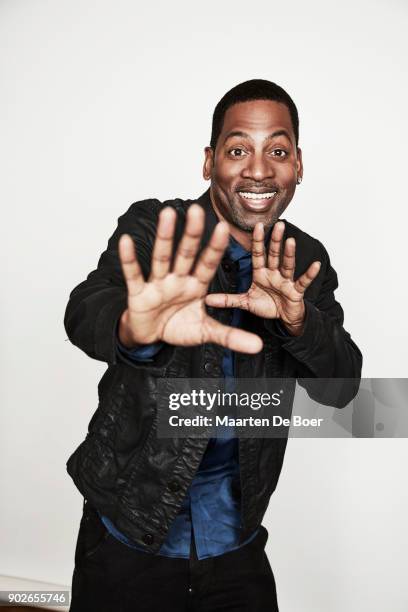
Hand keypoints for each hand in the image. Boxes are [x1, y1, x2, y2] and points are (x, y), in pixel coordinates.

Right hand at [118, 204, 262, 352]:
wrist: (150, 336)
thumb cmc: (178, 327)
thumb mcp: (205, 332)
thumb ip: (230, 336)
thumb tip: (258, 346)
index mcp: (196, 285)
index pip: (208, 263)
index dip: (215, 247)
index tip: (224, 227)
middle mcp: (178, 280)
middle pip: (186, 253)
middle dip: (192, 233)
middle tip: (197, 209)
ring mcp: (158, 284)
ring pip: (162, 257)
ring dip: (164, 236)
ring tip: (167, 214)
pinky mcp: (138, 293)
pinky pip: (133, 275)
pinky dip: (129, 260)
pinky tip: (126, 241)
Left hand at [205, 221, 320, 335]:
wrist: (283, 318)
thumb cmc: (266, 306)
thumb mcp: (245, 302)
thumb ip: (228, 300)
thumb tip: (206, 300)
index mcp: (261, 273)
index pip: (259, 254)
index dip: (258, 241)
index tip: (257, 225)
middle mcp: (274, 274)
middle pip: (274, 255)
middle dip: (276, 241)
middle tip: (278, 225)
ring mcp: (285, 281)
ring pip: (287, 265)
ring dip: (289, 254)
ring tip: (291, 241)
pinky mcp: (296, 291)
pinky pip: (303, 282)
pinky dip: (309, 274)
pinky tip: (315, 265)